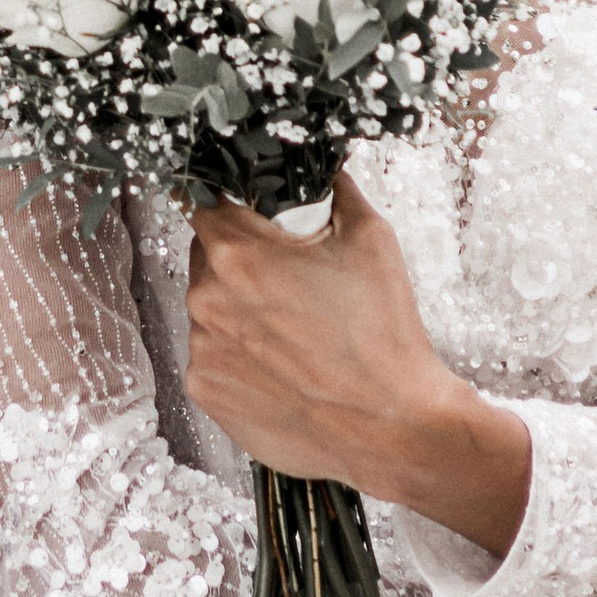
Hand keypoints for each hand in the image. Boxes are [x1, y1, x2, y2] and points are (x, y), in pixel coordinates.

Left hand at [183, 180, 531, 558]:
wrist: (394, 425)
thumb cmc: (383, 338)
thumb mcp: (370, 239)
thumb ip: (336, 191)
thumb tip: (323, 170)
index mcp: (237, 253)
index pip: (207, 203)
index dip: (234, 207)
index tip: (252, 218)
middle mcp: (207, 300)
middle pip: (208, 257)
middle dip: (242, 260)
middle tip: (290, 281)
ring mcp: (202, 351)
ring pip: (210, 310)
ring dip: (239, 312)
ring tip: (294, 332)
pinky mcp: (207, 393)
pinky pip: (213, 358)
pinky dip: (240, 357)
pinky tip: (283, 366)